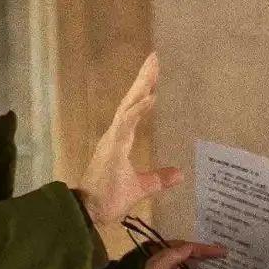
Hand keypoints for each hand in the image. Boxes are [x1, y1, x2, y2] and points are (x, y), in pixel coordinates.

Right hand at [75, 53, 181, 226]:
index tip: (155, 72)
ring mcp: (112, 138)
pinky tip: (151, 96)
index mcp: (120, 140)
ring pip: (129, 106)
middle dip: (143, 79)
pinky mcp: (112, 146)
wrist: (89, 211)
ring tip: (154, 67)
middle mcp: (115, 134)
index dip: (144, 90)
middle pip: (131, 100)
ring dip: (142, 86)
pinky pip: (127, 123)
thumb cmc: (109, 199)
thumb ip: (158, 179)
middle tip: (155, 57)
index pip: (134, 109)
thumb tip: (179, 174)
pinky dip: (139, 109)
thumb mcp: (140, 188)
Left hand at [144, 240, 226, 268]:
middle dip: (209, 258)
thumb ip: (173, 255)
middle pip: (194, 259)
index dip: (202, 248)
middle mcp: (172, 266)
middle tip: (228, 257)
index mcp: (162, 256)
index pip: (185, 248)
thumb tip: (191, 246)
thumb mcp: (156, 266)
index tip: (220, 250)